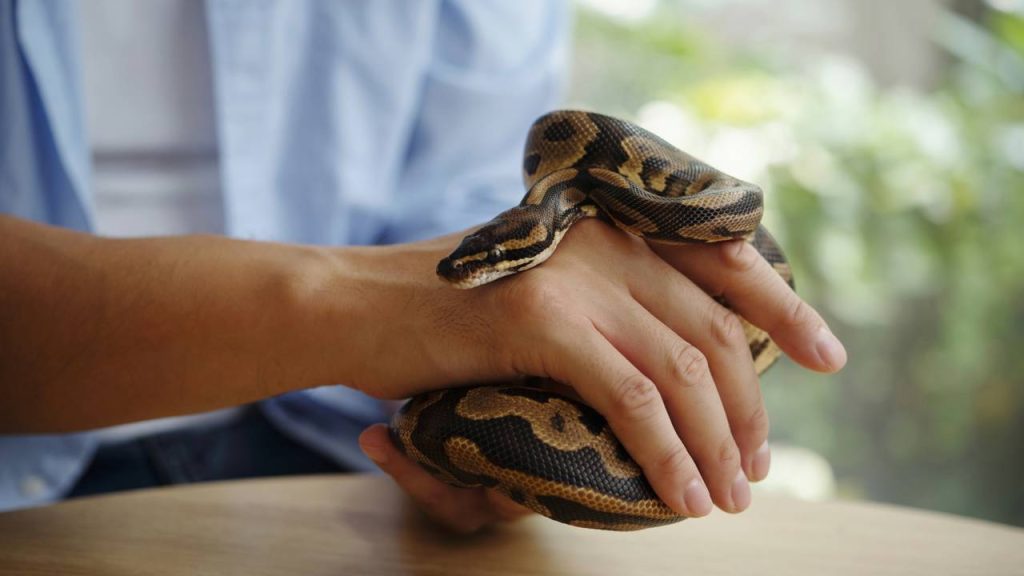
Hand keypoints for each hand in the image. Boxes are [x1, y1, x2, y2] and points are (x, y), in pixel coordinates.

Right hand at [343, 219, 845, 517]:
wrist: (352, 306)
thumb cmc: (440, 316)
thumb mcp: (537, 295)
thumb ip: (602, 307)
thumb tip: (674, 369)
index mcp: (610, 228)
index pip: (722, 260)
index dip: (782, 309)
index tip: (826, 357)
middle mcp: (604, 241)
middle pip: (713, 329)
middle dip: (750, 409)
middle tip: (760, 469)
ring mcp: (575, 276)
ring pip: (682, 369)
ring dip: (717, 445)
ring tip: (727, 499)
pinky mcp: (543, 318)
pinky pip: (632, 397)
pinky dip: (666, 453)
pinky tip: (680, 496)